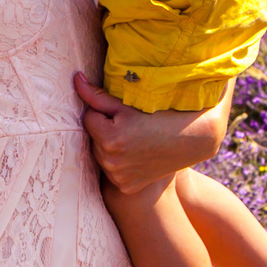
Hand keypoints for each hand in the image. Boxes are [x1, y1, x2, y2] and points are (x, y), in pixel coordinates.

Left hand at [73, 72, 226, 190]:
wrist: (189, 141)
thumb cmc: (159, 116)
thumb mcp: (127, 105)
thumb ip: (97, 95)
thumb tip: (76, 80)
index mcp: (110, 138)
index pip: (89, 118)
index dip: (104, 113)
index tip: (122, 114)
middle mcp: (111, 161)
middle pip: (93, 138)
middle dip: (104, 130)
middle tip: (129, 127)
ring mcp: (118, 177)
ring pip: (100, 155)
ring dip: (109, 148)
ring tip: (132, 140)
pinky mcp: (125, 187)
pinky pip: (112, 172)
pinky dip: (119, 164)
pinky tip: (135, 155)